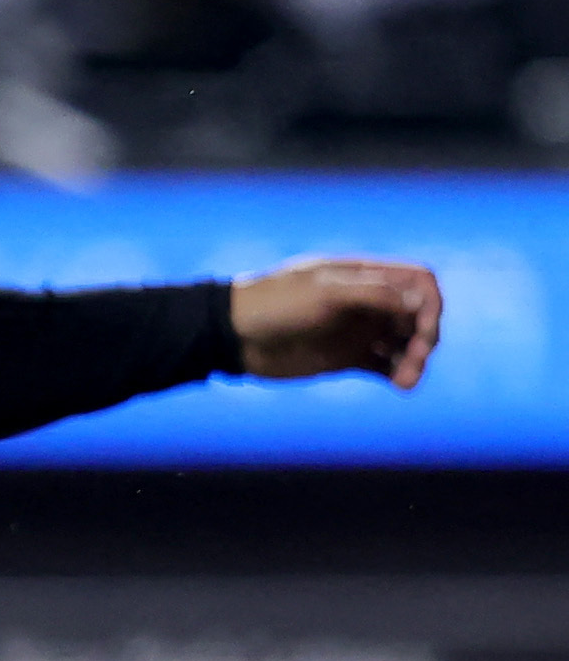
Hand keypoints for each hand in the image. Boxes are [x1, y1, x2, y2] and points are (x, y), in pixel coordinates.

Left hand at [231, 258, 440, 389]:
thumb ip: (372, 294)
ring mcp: (358, 330)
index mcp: (364, 276)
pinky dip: (397, 374)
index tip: (422, 327)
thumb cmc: (274, 304)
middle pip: (416, 316)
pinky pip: (384, 366)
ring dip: (414, 359)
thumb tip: (419, 302)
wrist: (231, 336)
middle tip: (415, 358)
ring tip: (407, 380)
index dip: (429, 303)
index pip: (418, 282)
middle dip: (423, 337)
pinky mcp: (345, 358)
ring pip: (403, 344)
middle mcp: (367, 302)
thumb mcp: (324, 293)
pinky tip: (400, 384)